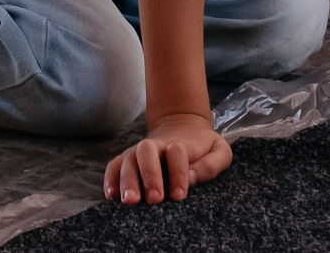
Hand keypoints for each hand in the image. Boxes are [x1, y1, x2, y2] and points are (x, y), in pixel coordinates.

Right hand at [104, 114, 231, 205]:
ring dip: (127, 179)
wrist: (182, 128)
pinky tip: (111, 195)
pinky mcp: (127, 160)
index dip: (178, 173)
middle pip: (146, 151)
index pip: (176, 152)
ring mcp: (139, 152)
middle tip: (154, 199)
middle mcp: (156, 146)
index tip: (180, 195)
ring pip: (128, 159)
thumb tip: (192, 177)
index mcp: (180, 143)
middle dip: (149, 174)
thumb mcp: (219, 150)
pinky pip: (114, 165)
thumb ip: (212, 163)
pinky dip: (110, 178)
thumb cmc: (202, 147)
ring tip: (130, 201)